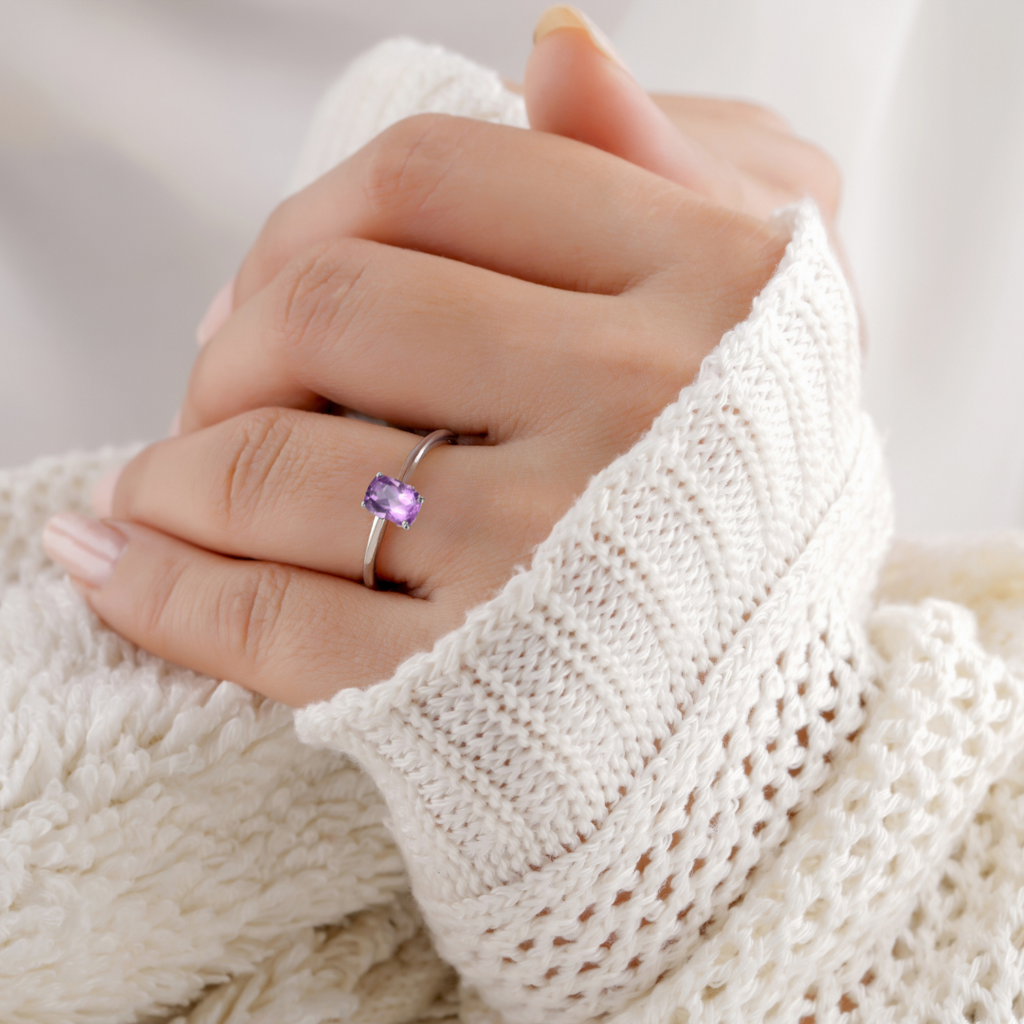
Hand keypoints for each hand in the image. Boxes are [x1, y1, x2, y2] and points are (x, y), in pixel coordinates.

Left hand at [43, 14, 830, 706]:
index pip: (433, 175)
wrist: (777, 720)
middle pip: (328, 305)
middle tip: (220, 389)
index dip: (314, 213)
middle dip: (229, 343)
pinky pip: (270, 621)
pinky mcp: (477, 686)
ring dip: (173, 471)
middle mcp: (636, 408)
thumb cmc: (750, 512)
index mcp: (707, 287)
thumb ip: (660, 171)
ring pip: (273, 462)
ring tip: (157, 490)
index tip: (281, 275)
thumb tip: (557, 46)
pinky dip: (163, 589)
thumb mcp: (764, 324)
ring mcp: (552, 550)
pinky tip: (119, 568)